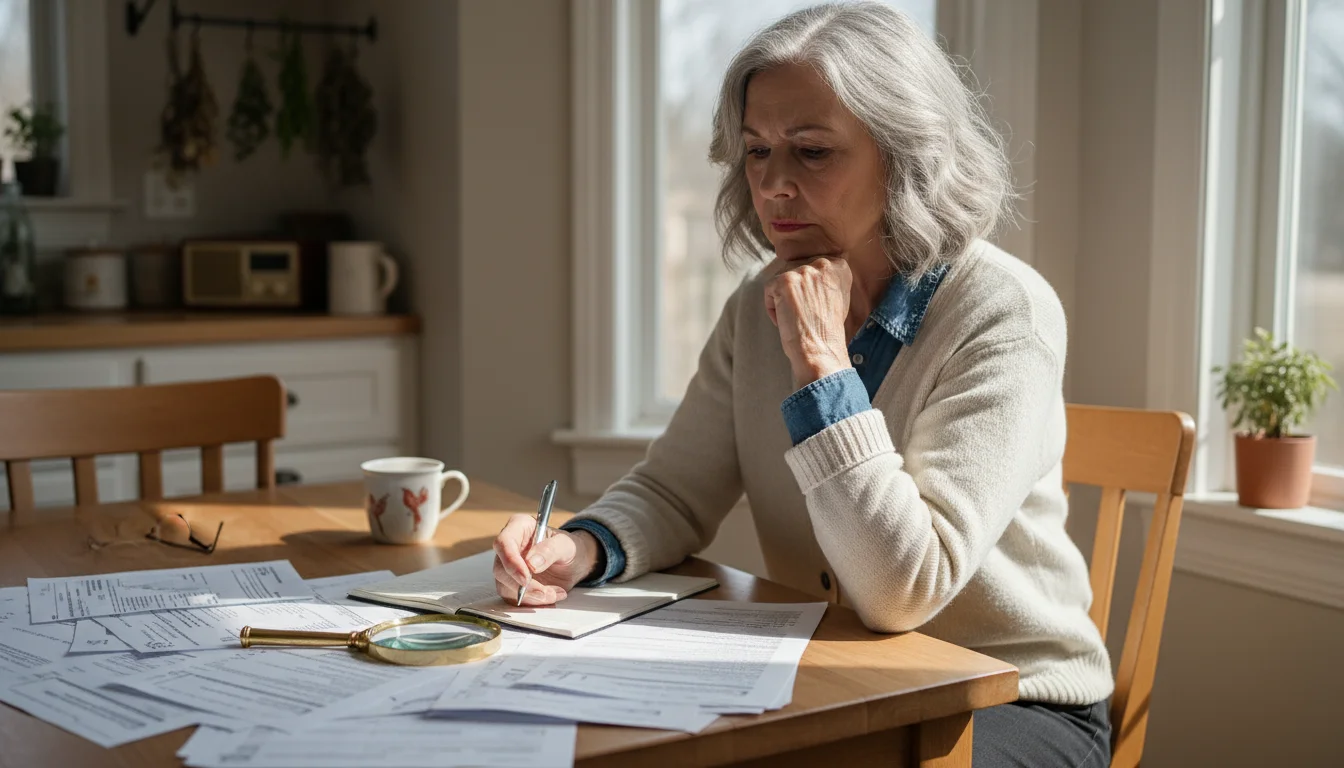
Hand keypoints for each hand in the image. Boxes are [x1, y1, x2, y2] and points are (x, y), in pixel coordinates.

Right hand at [492, 515, 599, 605]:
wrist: (574, 563)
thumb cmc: (569, 548)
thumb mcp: (566, 545)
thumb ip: (550, 550)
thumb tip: (531, 563)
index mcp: (519, 527)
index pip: (503, 543)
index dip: (511, 561)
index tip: (525, 578)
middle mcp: (509, 547)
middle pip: (501, 569)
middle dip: (523, 585)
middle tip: (545, 592)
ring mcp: (508, 567)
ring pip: (505, 587)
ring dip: (530, 596)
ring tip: (555, 594)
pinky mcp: (511, 584)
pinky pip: (514, 598)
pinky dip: (533, 602)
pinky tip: (552, 596)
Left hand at [763, 255, 852, 388]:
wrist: (820, 350)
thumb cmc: (827, 331)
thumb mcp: (836, 298)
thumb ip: (825, 281)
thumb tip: (807, 274)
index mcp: (838, 266)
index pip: (811, 266)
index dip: (807, 288)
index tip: (812, 306)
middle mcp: (822, 264)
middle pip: (794, 270)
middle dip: (794, 292)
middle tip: (803, 314)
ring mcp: (803, 271)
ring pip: (780, 279)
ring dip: (783, 299)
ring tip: (796, 318)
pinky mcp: (784, 281)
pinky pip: (769, 290)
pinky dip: (772, 308)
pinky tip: (786, 320)